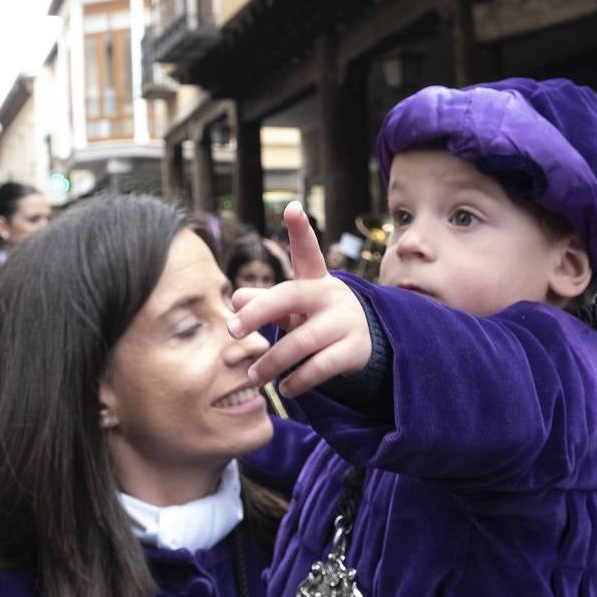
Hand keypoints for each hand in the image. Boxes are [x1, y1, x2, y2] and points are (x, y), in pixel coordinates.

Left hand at [228, 201, 371, 397]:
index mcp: (314, 280)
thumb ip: (262, 302)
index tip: (292, 208)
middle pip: (289, 298)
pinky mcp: (354, 350)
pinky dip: (297, 381)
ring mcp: (345, 322)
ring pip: (301, 342)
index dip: (300, 230)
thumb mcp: (291, 308)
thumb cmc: (315, 319)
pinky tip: (285, 388)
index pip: (307, 251)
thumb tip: (234, 300)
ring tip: (253, 376)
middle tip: (232, 331)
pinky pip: (320, 368)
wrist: (364, 344)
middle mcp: (330, 295)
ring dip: (272, 362)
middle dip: (258, 313)